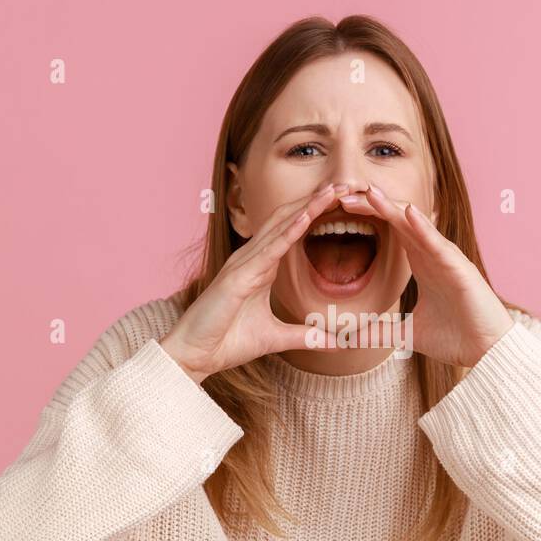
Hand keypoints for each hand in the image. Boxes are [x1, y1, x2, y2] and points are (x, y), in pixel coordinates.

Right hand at [160, 184, 345, 383]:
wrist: (195, 355)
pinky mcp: (238, 278)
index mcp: (261, 267)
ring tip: (332, 191)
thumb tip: (336, 342)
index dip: (315, 213)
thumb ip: (306, 336)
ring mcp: (243, 265)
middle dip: (316, 201)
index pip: (292, 231)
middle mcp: (251, 259)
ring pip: (280, 227)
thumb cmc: (227, 341)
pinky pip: (268, 250)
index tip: (343, 200)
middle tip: (345, 184)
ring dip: (307, 207)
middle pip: (287, 219)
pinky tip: (306, 217)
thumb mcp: (276, 337)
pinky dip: (288, 232)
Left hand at [340, 184, 513, 367]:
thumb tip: (348, 338)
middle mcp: (434, 255)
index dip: (369, 215)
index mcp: (423, 264)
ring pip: (417, 226)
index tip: (339, 208)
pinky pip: (439, 245)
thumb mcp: (407, 334)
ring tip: (369, 194)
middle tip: (341, 196)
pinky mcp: (460, 270)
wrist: (487, 353)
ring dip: (393, 209)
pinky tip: (408, 213)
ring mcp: (448, 260)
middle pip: (401, 220)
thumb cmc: (456, 337)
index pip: (393, 230)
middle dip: (373, 206)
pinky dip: (424, 229)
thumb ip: (379, 332)